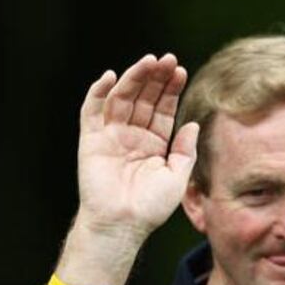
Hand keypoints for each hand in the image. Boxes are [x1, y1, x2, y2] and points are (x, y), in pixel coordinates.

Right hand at [75, 54, 198, 242]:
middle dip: (155, 78)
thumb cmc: (150, 207)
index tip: (180, 70)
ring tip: (148, 62)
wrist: (122, 225)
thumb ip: (185, 150)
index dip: (171, 89)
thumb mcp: (177, 177)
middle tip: (167, 59)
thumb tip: (192, 123)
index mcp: (154, 143)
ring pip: (122, 98)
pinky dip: (98, 93)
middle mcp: (133, 135)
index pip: (163, 109)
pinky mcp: (91, 140)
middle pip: (144, 98)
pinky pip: (92, 111)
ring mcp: (111, 136)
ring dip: (133, 78)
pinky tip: (110, 77)